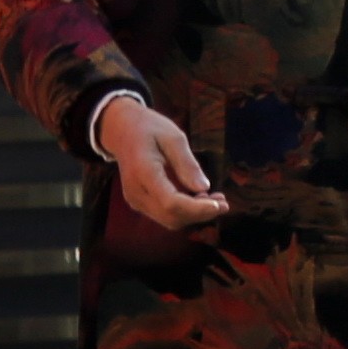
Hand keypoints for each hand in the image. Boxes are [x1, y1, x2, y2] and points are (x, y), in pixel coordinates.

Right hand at [90, 90, 226, 236]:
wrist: (122, 131)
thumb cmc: (150, 129)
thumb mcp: (174, 137)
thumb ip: (187, 163)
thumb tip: (204, 188)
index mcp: (143, 172)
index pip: (171, 202)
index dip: (197, 208)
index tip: (220, 204)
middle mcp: (136, 192)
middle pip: (171, 216)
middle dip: (200, 214)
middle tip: (225, 202)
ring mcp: (136, 200)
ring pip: (169, 219)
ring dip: (194, 214)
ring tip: (218, 199)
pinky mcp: (139, 202)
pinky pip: (164, 214)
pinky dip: (185, 211)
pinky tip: (202, 198)